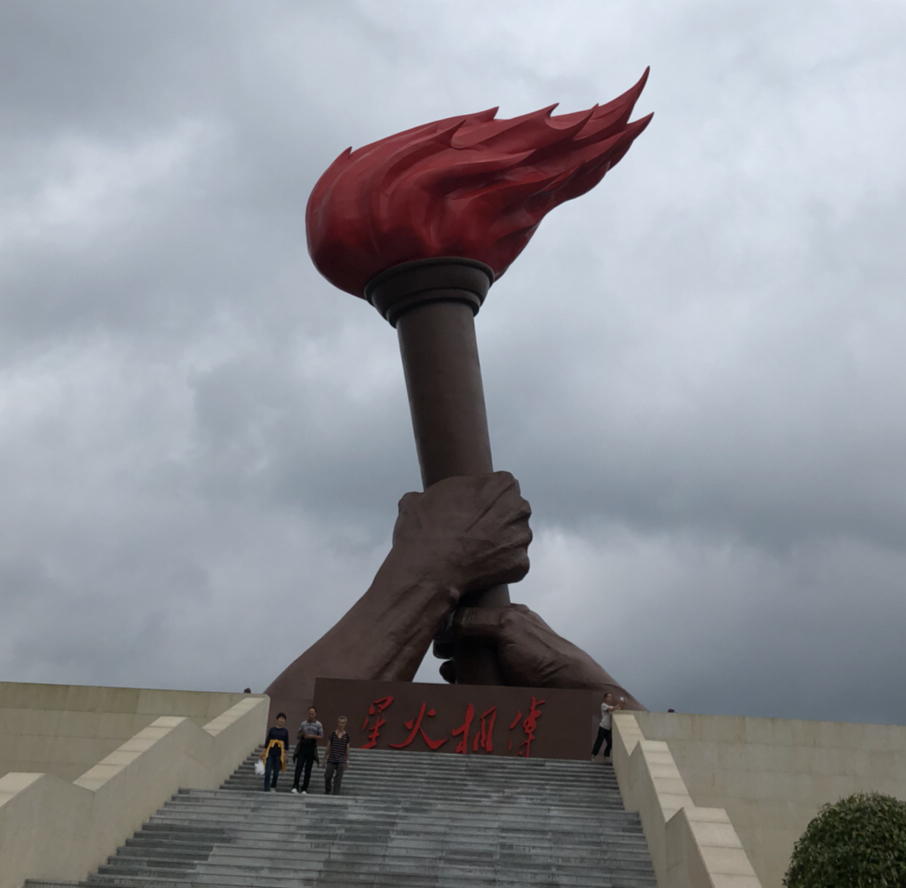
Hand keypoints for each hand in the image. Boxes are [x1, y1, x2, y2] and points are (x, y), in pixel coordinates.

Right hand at [392, 472, 531, 595]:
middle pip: (512, 510)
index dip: (484, 499)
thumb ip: (435, 495)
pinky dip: (500, 567)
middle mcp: (518, 507)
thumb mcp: (419, 499)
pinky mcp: (521, 564)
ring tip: (475, 552)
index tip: (471, 510)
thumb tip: (423, 502)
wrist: (426, 569)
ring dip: (500, 544)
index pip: (501, 486)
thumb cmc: (424, 529)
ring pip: (515, 538)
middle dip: (497, 520)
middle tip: (473, 532)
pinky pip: (513, 563)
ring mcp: (522, 537)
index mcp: (502, 484)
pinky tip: (480, 569)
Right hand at [439, 603, 642, 708]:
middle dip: (451, 647)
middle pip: (470, 640)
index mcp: (510, 618)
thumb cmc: (545, 656)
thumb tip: (448, 621)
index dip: (454, 619)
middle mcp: (506, 640)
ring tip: (446, 674)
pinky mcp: (504, 689)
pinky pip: (477, 686)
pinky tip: (455, 689)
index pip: (474, 612)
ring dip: (455, 669)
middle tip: (440, 654)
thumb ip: (478, 619)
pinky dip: (464, 688)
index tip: (437, 629)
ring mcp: (505, 665)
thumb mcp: (509, 626)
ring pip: (471, 664)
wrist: (570, 695)